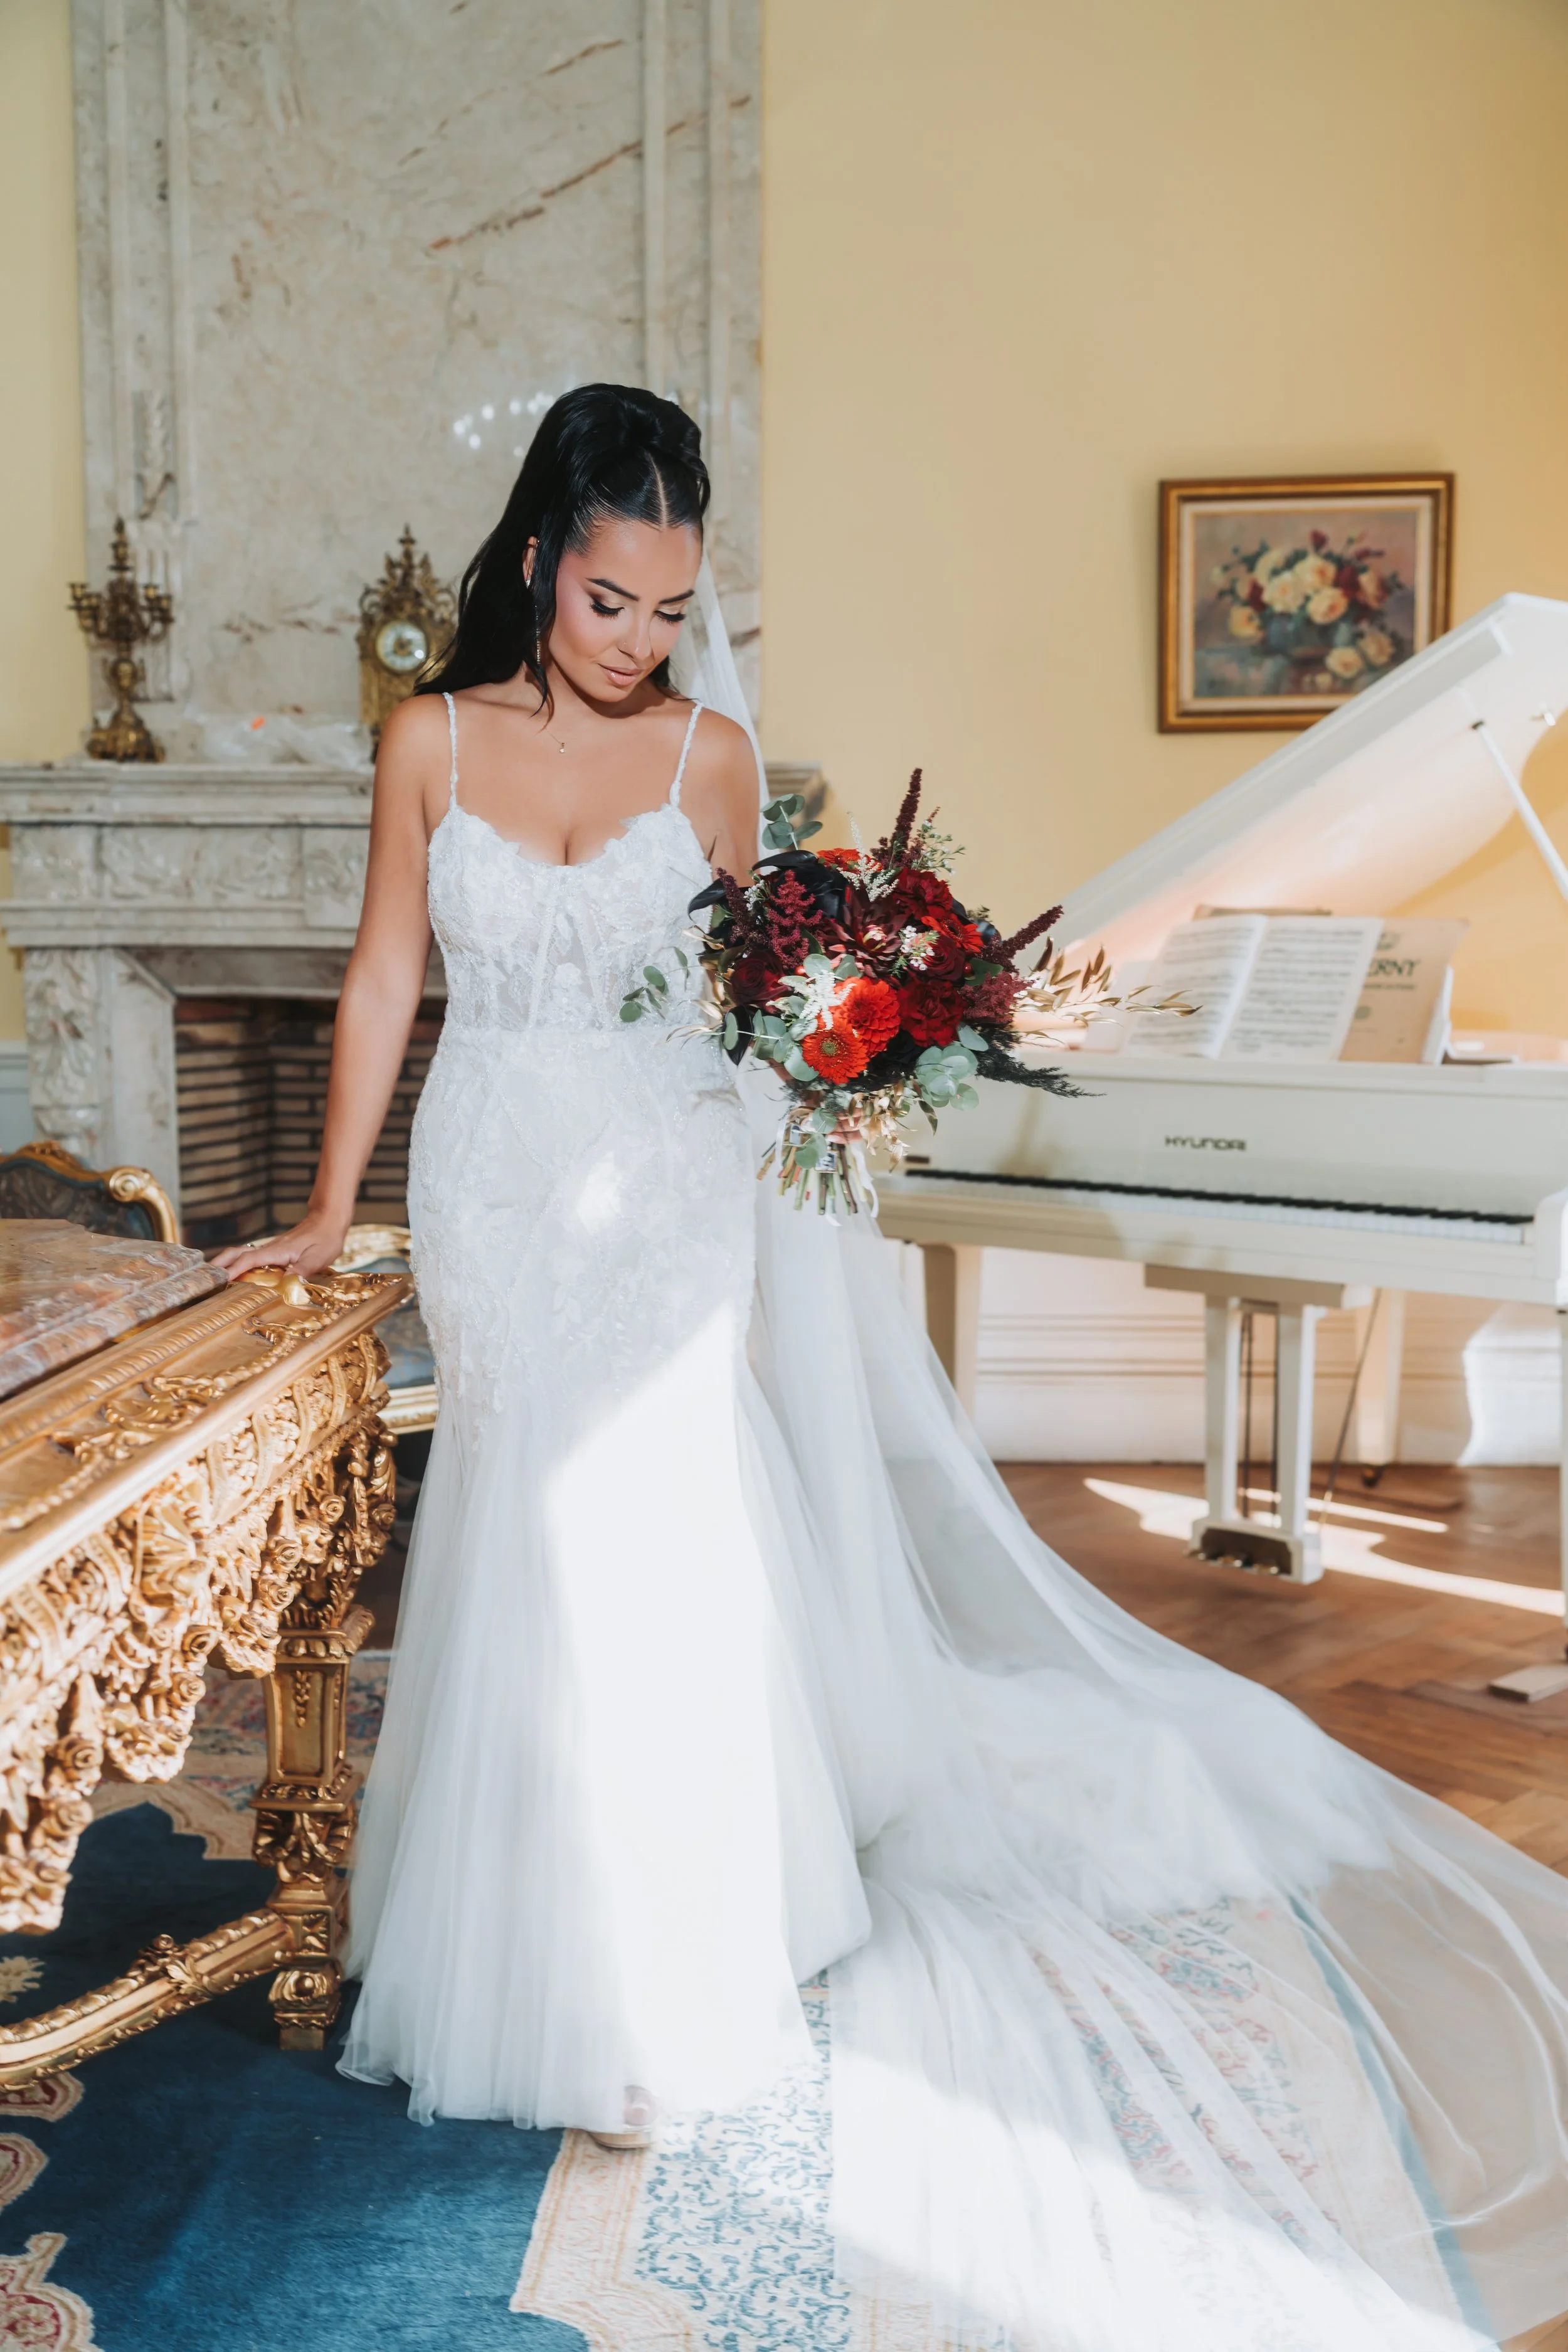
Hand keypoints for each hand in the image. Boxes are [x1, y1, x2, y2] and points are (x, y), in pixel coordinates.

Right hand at [211, 1211, 348, 1281]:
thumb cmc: (325, 1239)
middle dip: (219, 1264)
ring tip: (214, 1279)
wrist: (328, 1221)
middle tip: (204, 1279)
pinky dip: (238, 1264)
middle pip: (235, 1253)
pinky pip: (251, 1257)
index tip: (217, 1281)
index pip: (247, 1260)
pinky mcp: (275, 1251)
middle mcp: (268, 1249)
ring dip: (226, 1263)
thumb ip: (300, 1271)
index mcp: (276, 1251)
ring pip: (241, 1254)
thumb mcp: (317, 1258)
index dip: (231, 1271)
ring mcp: (270, 1249)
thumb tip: (285, 1285)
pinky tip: (238, 1274)